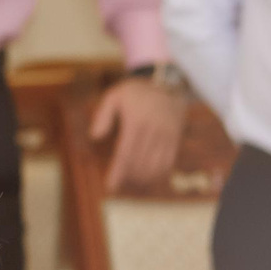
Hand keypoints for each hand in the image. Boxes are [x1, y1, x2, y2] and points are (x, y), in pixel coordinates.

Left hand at [91, 77, 186, 191]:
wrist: (167, 83)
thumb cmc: (135, 93)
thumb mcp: (114, 96)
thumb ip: (102, 115)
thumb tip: (95, 137)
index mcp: (136, 121)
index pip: (126, 153)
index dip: (118, 172)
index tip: (111, 186)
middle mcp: (153, 129)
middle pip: (140, 162)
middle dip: (128, 177)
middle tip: (118, 184)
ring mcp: (167, 134)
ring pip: (155, 165)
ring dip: (142, 178)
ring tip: (131, 183)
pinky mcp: (176, 137)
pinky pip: (169, 161)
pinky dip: (158, 173)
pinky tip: (148, 178)